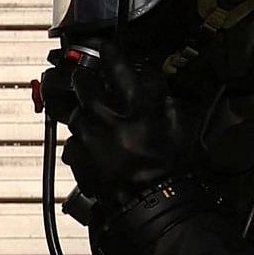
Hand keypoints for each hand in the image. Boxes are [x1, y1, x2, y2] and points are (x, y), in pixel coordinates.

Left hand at [45, 48, 190, 201]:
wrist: (149, 208)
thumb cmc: (168, 173)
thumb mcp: (181, 130)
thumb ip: (168, 104)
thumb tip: (158, 89)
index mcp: (136, 109)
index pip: (119, 70)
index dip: (110, 53)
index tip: (105, 46)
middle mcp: (107, 119)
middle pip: (83, 84)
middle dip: (85, 78)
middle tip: (90, 80)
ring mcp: (88, 139)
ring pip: (74, 113)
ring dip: (83, 111)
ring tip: (96, 119)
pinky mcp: (76, 158)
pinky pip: (72, 141)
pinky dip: (81, 140)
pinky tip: (93, 146)